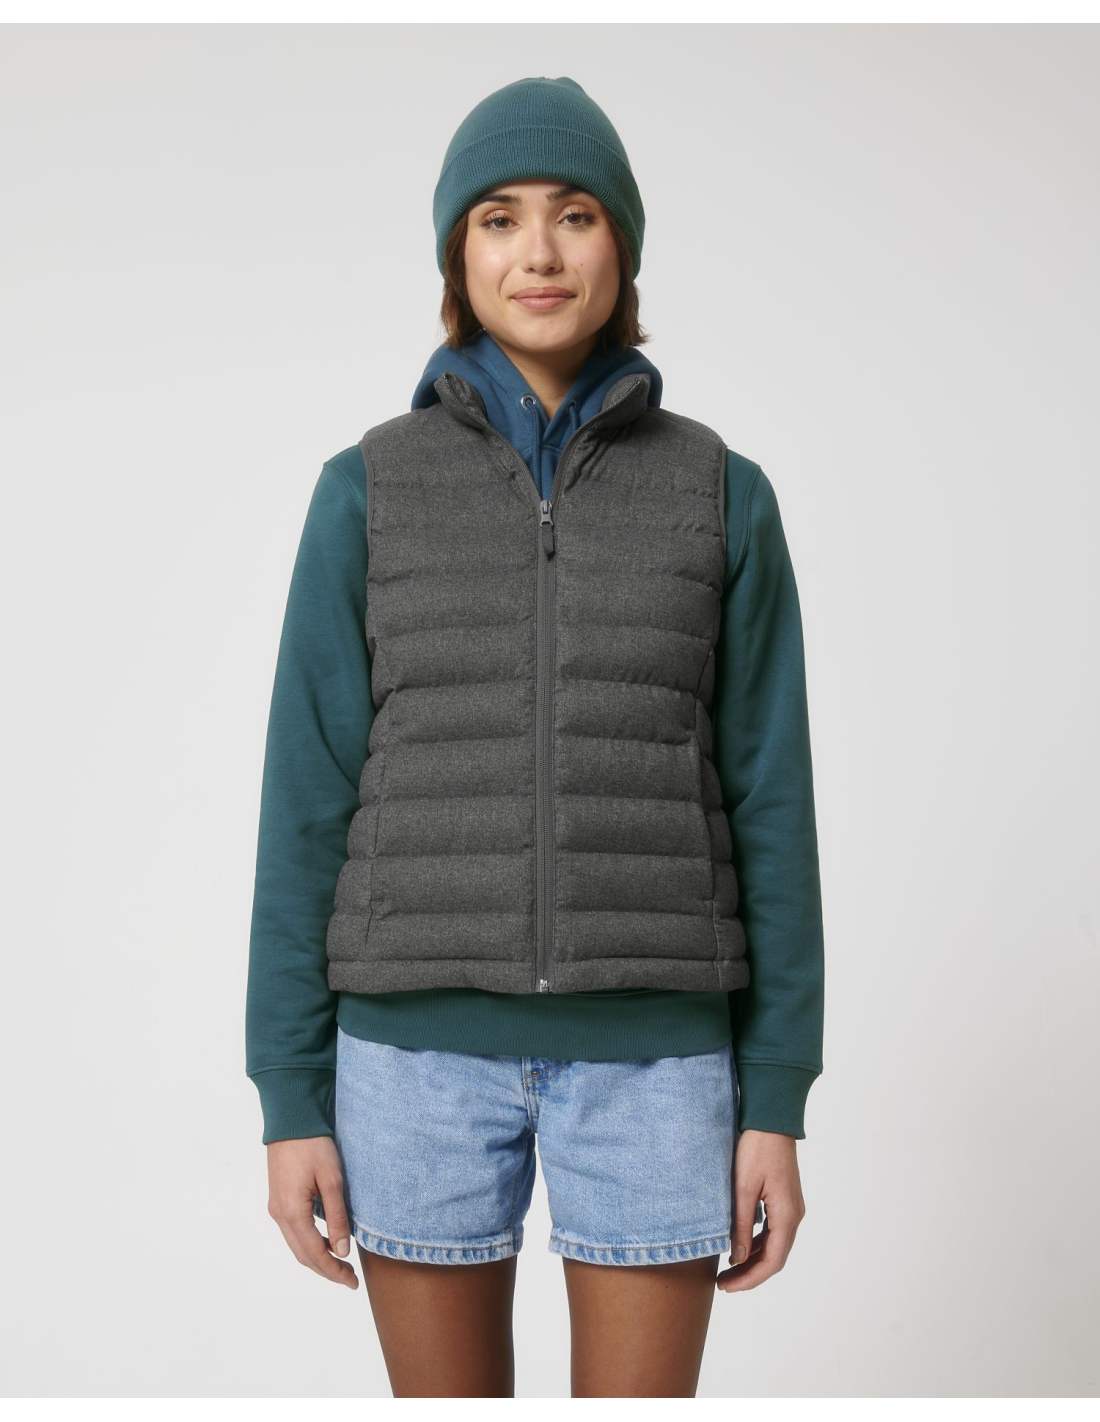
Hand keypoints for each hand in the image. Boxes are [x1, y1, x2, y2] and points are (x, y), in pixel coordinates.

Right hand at [266, 1136, 358, 1289]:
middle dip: (326, 1270)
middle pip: (303, 1255)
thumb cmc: (313, 1145)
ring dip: (318, 1257)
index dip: (334, 1271)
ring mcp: (276, 1207)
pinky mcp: (278, 1199)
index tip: (352, 1282)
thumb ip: (337, 1217)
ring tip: (341, 1263)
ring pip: (297, 1245)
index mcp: (292, 1212)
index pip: (315, 1254)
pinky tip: (326, 1240)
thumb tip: (341, 1251)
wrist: (290, 1120)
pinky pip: (293, 1231)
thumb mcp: (332, 1180)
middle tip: (349, 1278)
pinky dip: (309, 1242)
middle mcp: (280, 1214)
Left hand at [716, 1128, 805, 1292]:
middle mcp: (794, 1215)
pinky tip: (737, 1244)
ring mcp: (790, 1207)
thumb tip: (737, 1258)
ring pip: (773, 1244)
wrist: (770, 1118)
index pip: (772, 1261)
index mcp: (787, 1215)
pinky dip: (756, 1242)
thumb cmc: (756, 1148)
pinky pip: (772, 1230)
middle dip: (749, 1273)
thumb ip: (740, 1224)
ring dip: (752, 1259)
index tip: (727, 1287)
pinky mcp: (783, 1198)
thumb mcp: (743, 1187)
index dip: (750, 1279)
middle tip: (723, 1283)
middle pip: (774, 1257)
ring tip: (727, 1268)